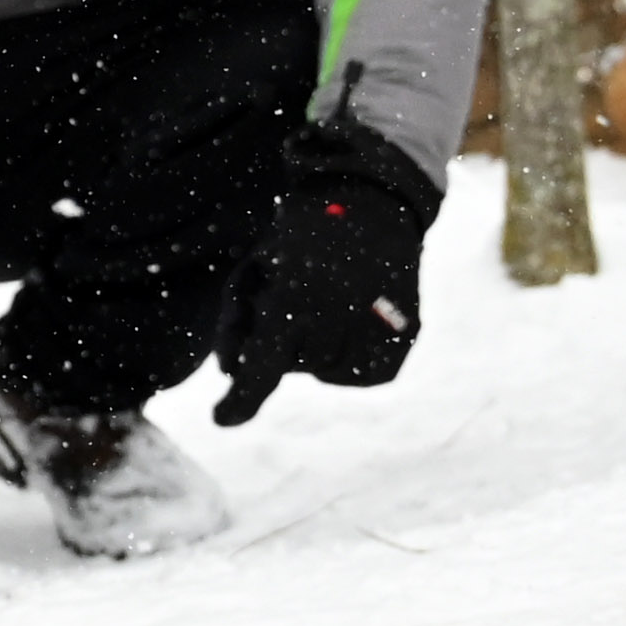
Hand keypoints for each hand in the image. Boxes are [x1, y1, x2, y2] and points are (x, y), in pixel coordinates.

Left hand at [212, 121, 441, 428]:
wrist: (375, 205)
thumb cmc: (302, 237)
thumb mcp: (256, 268)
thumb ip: (236, 322)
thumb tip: (228, 372)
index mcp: (298, 294)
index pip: (265, 362)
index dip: (244, 396)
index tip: (222, 420)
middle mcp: (341, 315)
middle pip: (292, 365)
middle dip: (285, 341)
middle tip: (298, 298)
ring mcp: (377, 331)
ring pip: (324, 371)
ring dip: (315, 348)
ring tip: (327, 303)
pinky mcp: (403, 342)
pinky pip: (357, 373)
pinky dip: (346, 355)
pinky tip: (351, 319)